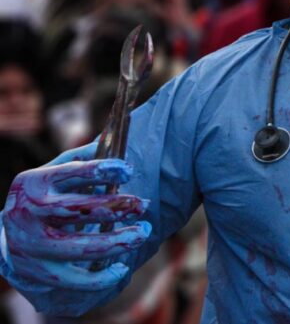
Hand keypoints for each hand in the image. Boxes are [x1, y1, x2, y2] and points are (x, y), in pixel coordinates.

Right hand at [2, 144, 150, 289]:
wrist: (11, 235)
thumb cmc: (47, 198)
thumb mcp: (56, 175)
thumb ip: (82, 160)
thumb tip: (115, 143)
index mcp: (33, 182)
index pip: (69, 172)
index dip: (99, 171)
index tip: (128, 171)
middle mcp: (26, 212)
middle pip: (76, 210)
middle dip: (115, 208)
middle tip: (142, 205)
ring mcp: (29, 244)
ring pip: (78, 247)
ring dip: (116, 241)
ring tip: (142, 233)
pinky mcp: (35, 271)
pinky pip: (72, 279)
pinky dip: (100, 277)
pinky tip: (121, 268)